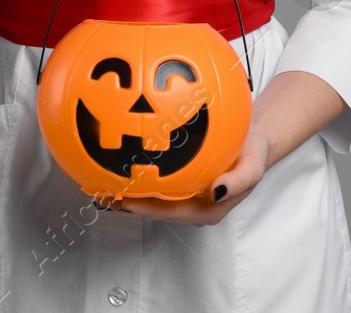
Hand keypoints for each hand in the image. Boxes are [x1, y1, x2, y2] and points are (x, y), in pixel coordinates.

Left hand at [99, 128, 271, 226]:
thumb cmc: (253, 154)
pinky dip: (136, 168)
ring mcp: (183, 191)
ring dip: (125, 188)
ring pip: (150, 193)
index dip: (145, 208)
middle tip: (99, 193)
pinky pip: (154, 175)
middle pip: (154, 207)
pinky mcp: (179, 177)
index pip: (169, 212)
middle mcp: (190, 203)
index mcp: (206, 209)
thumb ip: (239, 181)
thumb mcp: (254, 167)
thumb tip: (217, 191)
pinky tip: (116, 157)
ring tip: (96, 180)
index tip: (124, 202)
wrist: (253, 138)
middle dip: (126, 202)